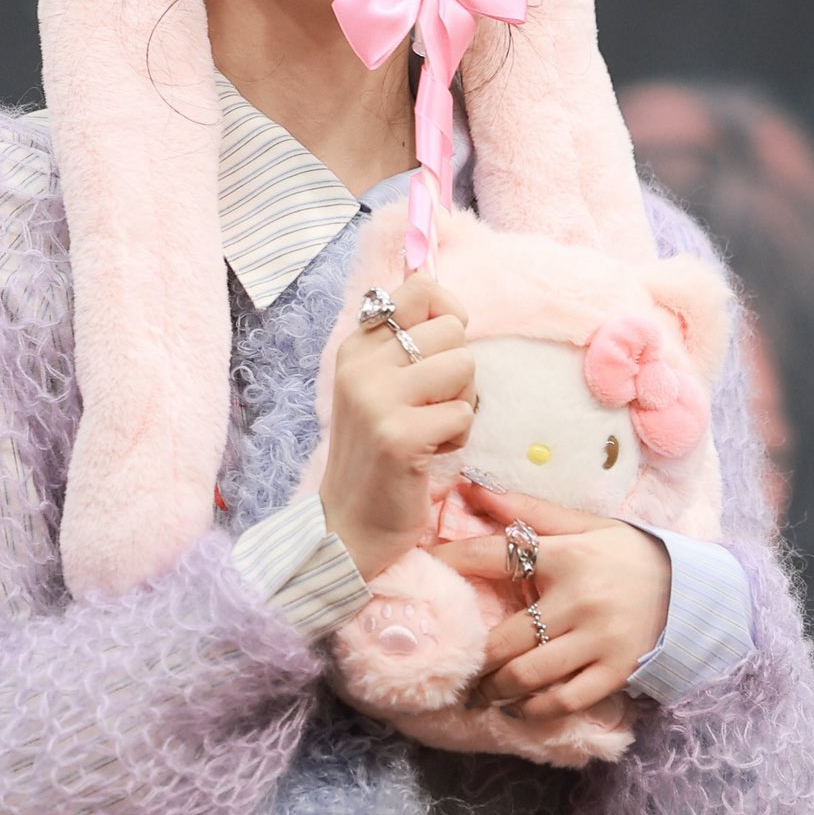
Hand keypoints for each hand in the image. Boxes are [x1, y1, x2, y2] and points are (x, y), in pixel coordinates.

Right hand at [319, 276, 475, 582]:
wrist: (350, 525)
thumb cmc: (378, 454)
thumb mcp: (378, 388)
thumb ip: (404, 346)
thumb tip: (447, 304)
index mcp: (356, 347)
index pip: (419, 289)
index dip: (448, 313)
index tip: (442, 351)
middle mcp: (360, 366)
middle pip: (452, 330)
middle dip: (458, 371)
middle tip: (431, 407)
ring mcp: (376, 400)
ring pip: (464, 366)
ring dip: (461, 404)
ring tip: (431, 430)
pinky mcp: (399, 436)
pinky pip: (463, 415)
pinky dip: (457, 439)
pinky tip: (428, 455)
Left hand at [427, 478, 670, 720]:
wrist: (693, 589)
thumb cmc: (629, 553)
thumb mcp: (585, 524)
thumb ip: (529, 509)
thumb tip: (474, 487)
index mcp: (567, 556)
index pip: (495, 557)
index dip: (453, 562)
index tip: (425, 570)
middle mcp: (579, 600)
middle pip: (506, 637)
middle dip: (473, 656)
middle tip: (453, 662)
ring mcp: (598, 640)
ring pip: (529, 675)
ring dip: (495, 689)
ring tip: (479, 692)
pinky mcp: (616, 671)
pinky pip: (564, 700)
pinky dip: (534, 710)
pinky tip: (517, 709)